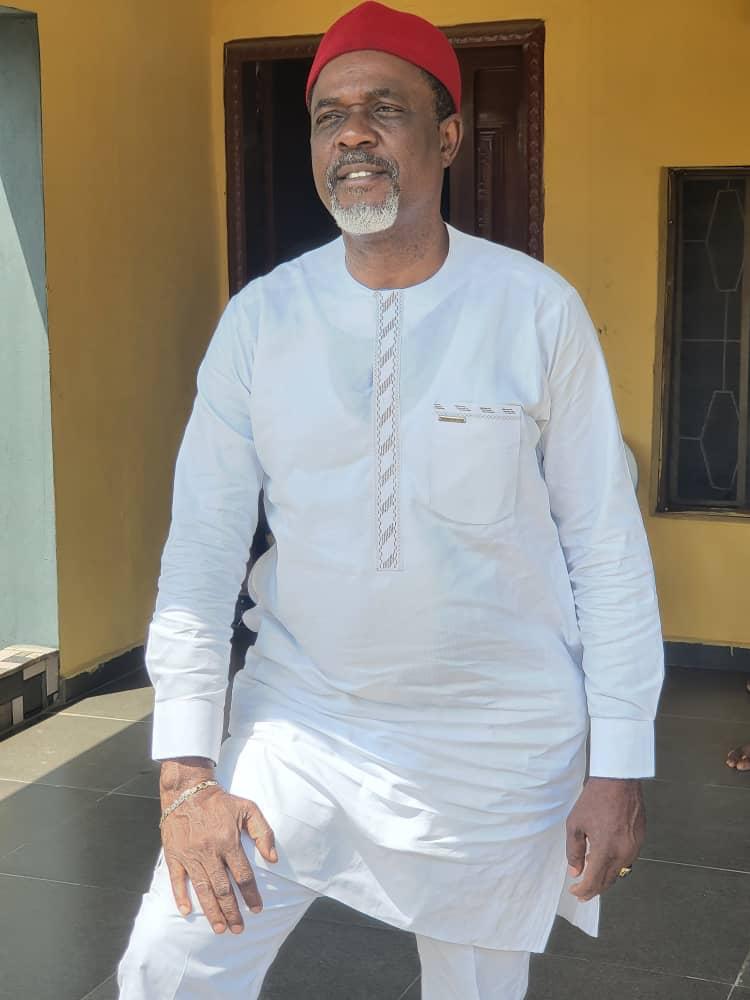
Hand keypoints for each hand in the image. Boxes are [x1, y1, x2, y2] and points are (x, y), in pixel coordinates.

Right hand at [160, 757, 276, 934]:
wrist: (187, 790)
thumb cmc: (221, 801)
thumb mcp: (248, 809)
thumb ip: (263, 833)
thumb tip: (273, 858)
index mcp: (228, 841)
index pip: (243, 875)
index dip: (251, 894)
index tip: (257, 909)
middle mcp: (209, 851)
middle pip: (223, 889)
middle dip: (232, 912)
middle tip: (238, 929)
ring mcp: (190, 855)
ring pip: (203, 889)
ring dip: (212, 911)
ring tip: (220, 928)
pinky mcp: (174, 855)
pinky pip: (177, 880)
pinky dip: (182, 897)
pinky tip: (188, 912)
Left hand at [565, 777, 644, 901]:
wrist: (618, 780)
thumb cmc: (596, 798)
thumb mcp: (575, 824)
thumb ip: (574, 851)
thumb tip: (575, 870)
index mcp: (605, 850)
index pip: (594, 882)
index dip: (582, 891)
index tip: (575, 892)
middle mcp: (623, 853)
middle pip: (608, 881)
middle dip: (594, 889)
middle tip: (582, 891)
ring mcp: (634, 847)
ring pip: (619, 872)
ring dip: (605, 877)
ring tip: (592, 874)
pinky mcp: (640, 839)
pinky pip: (627, 859)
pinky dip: (615, 864)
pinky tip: (605, 858)